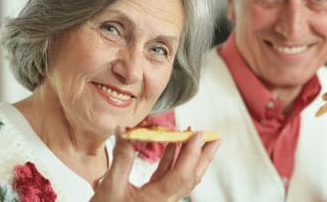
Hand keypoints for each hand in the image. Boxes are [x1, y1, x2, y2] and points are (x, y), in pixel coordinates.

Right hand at [91, 130, 220, 201]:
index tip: (198, 134)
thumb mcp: (111, 186)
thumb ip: (121, 158)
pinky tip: (171, 146)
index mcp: (158, 200)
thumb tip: (125, 131)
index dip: (192, 152)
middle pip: (190, 177)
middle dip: (204, 156)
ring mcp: (160, 199)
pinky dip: (171, 161)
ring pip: (181, 177)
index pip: (182, 174)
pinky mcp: (152, 197)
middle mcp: (164, 201)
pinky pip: (168, 177)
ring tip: (195, 137)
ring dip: (189, 156)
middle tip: (214, 138)